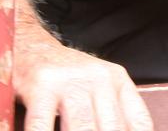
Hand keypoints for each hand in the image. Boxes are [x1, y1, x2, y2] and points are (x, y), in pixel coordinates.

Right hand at [15, 34, 152, 130]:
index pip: (138, 122)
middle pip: (111, 129)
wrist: (30, 45)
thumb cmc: (67, 76)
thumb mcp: (99, 86)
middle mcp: (98, 78)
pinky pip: (43, 126)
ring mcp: (69, 81)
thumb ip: (114, 113)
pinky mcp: (41, 85)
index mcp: (117, 80)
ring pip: (82, 129)